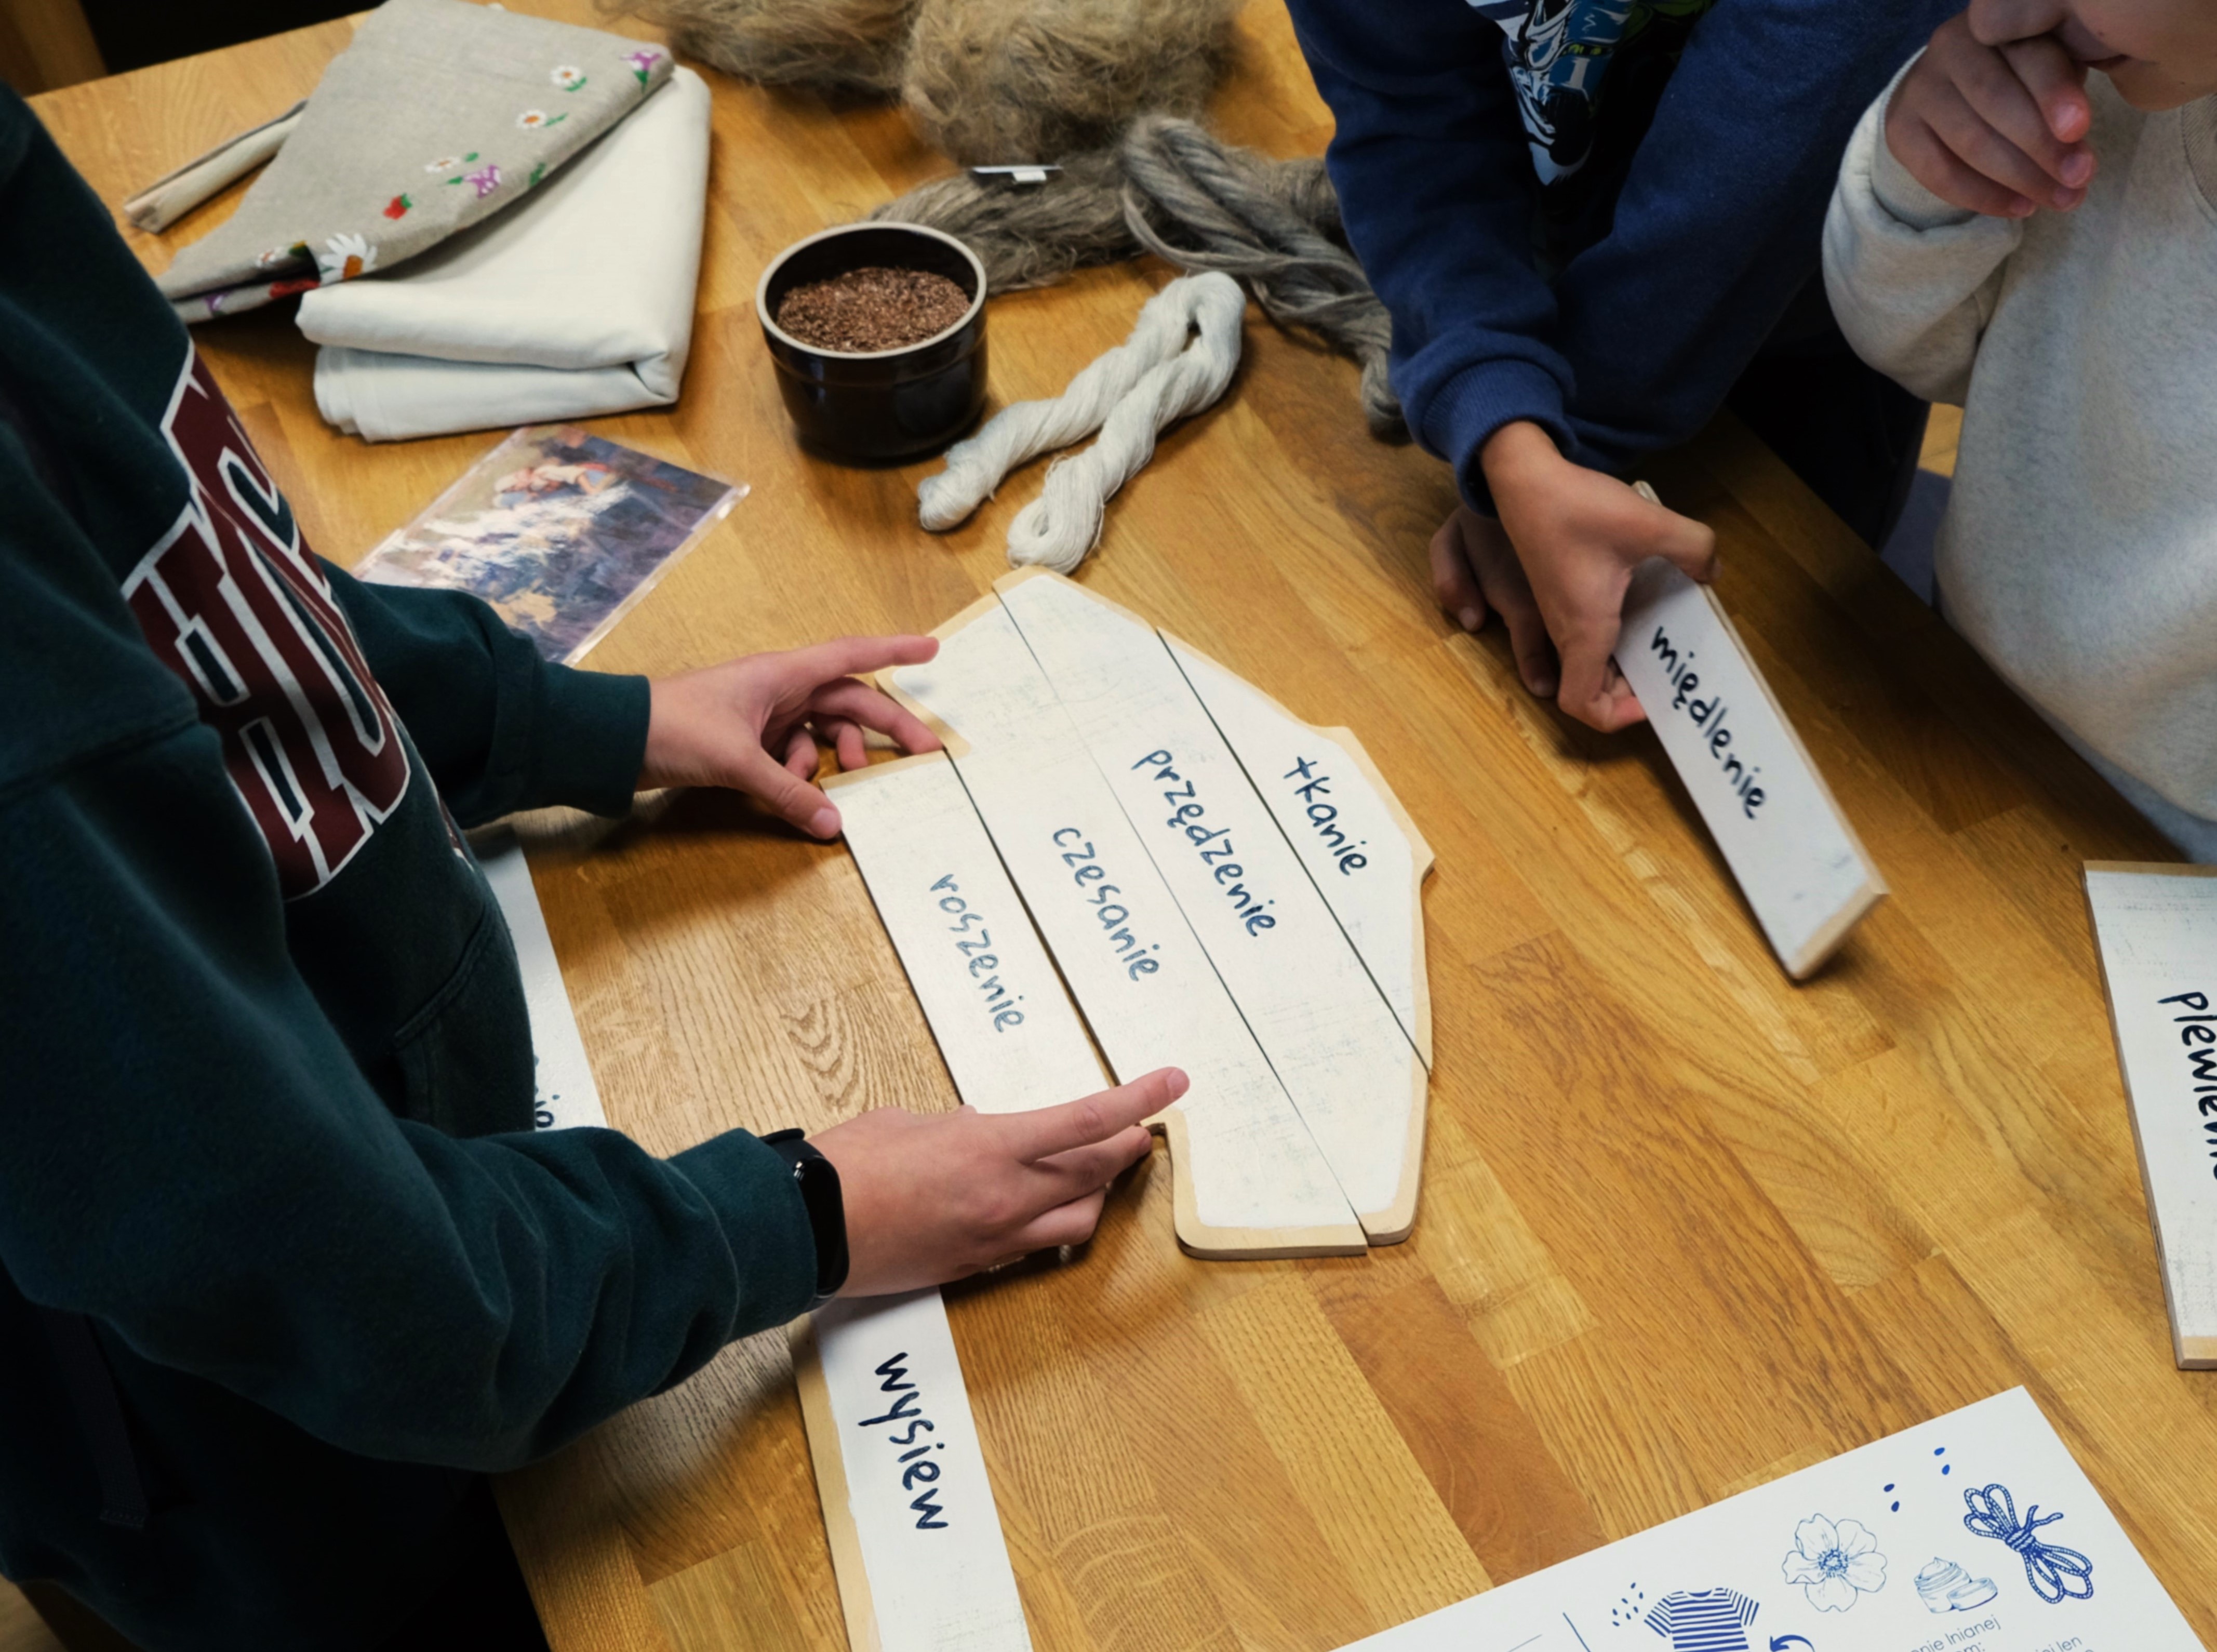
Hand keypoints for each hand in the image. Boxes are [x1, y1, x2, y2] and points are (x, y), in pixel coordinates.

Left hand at [641, 635, 942, 837]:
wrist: (615, 739)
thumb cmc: (675, 728)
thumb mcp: (738, 763)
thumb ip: (789, 794)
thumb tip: (832, 825)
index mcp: (781, 674)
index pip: (851, 656)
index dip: (893, 652)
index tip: (932, 651)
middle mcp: (778, 688)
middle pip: (847, 703)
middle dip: (884, 727)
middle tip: (923, 752)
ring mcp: (763, 714)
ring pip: (821, 731)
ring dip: (833, 756)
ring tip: (834, 779)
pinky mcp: (747, 739)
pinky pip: (792, 753)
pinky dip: (800, 772)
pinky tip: (792, 790)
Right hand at [811, 1067, 1185, 1295]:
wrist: (809, 1229)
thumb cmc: (850, 1165)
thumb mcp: (911, 1122)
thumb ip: (956, 1126)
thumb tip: (980, 1128)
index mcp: (992, 1149)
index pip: (1087, 1122)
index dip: (1138, 1100)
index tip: (1173, 1083)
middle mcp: (1006, 1197)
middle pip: (1095, 1173)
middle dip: (1124, 1147)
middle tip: (1139, 1130)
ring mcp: (995, 1239)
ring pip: (1080, 1220)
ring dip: (1096, 1193)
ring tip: (1095, 1173)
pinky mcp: (976, 1267)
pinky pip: (1037, 1246)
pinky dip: (1053, 1223)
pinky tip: (1044, 1209)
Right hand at [1447, 421, 1715, 731]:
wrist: (1523, 478)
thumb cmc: (1576, 506)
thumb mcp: (1650, 523)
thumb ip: (1695, 548)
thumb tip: (1712, 571)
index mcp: (1584, 628)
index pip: (1583, 704)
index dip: (1616, 716)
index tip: (1651, 699)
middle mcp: (1566, 629)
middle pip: (1587, 690)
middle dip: (1626, 695)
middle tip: (1667, 673)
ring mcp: (1557, 612)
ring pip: (1585, 664)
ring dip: (1618, 667)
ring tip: (1660, 643)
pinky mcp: (1557, 593)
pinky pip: (1583, 637)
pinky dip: (1609, 641)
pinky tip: (1639, 607)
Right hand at [1885, 7, 2093, 216]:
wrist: (1956, 86)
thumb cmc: (2021, 74)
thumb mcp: (2050, 65)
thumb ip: (2062, 88)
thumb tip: (2077, 144)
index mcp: (1997, 21)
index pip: (2028, 57)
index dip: (2053, 94)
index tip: (2080, 131)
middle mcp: (1950, 45)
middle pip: (1995, 102)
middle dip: (2042, 147)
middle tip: (2079, 179)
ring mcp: (1919, 87)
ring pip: (1970, 141)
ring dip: (2020, 178)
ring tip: (2060, 199)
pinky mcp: (1898, 127)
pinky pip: (1939, 172)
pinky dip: (1982, 196)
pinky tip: (2019, 208)